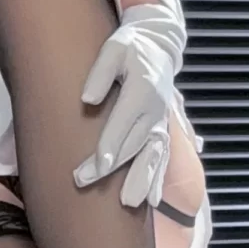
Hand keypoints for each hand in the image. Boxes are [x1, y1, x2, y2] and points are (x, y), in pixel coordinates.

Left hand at [73, 2, 185, 207]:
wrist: (160, 45)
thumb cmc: (130, 47)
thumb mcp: (113, 50)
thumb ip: (100, 74)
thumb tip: (87, 100)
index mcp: (142, 90)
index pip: (123, 122)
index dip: (110, 145)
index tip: (96, 165)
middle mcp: (155, 110)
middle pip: (134, 144)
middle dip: (112, 167)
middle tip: (86, 182)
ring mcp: (161, 122)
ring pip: (152, 156)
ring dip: (142, 180)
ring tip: (129, 203)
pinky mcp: (162, 130)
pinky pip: (162, 158)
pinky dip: (158, 180)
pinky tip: (152, 201)